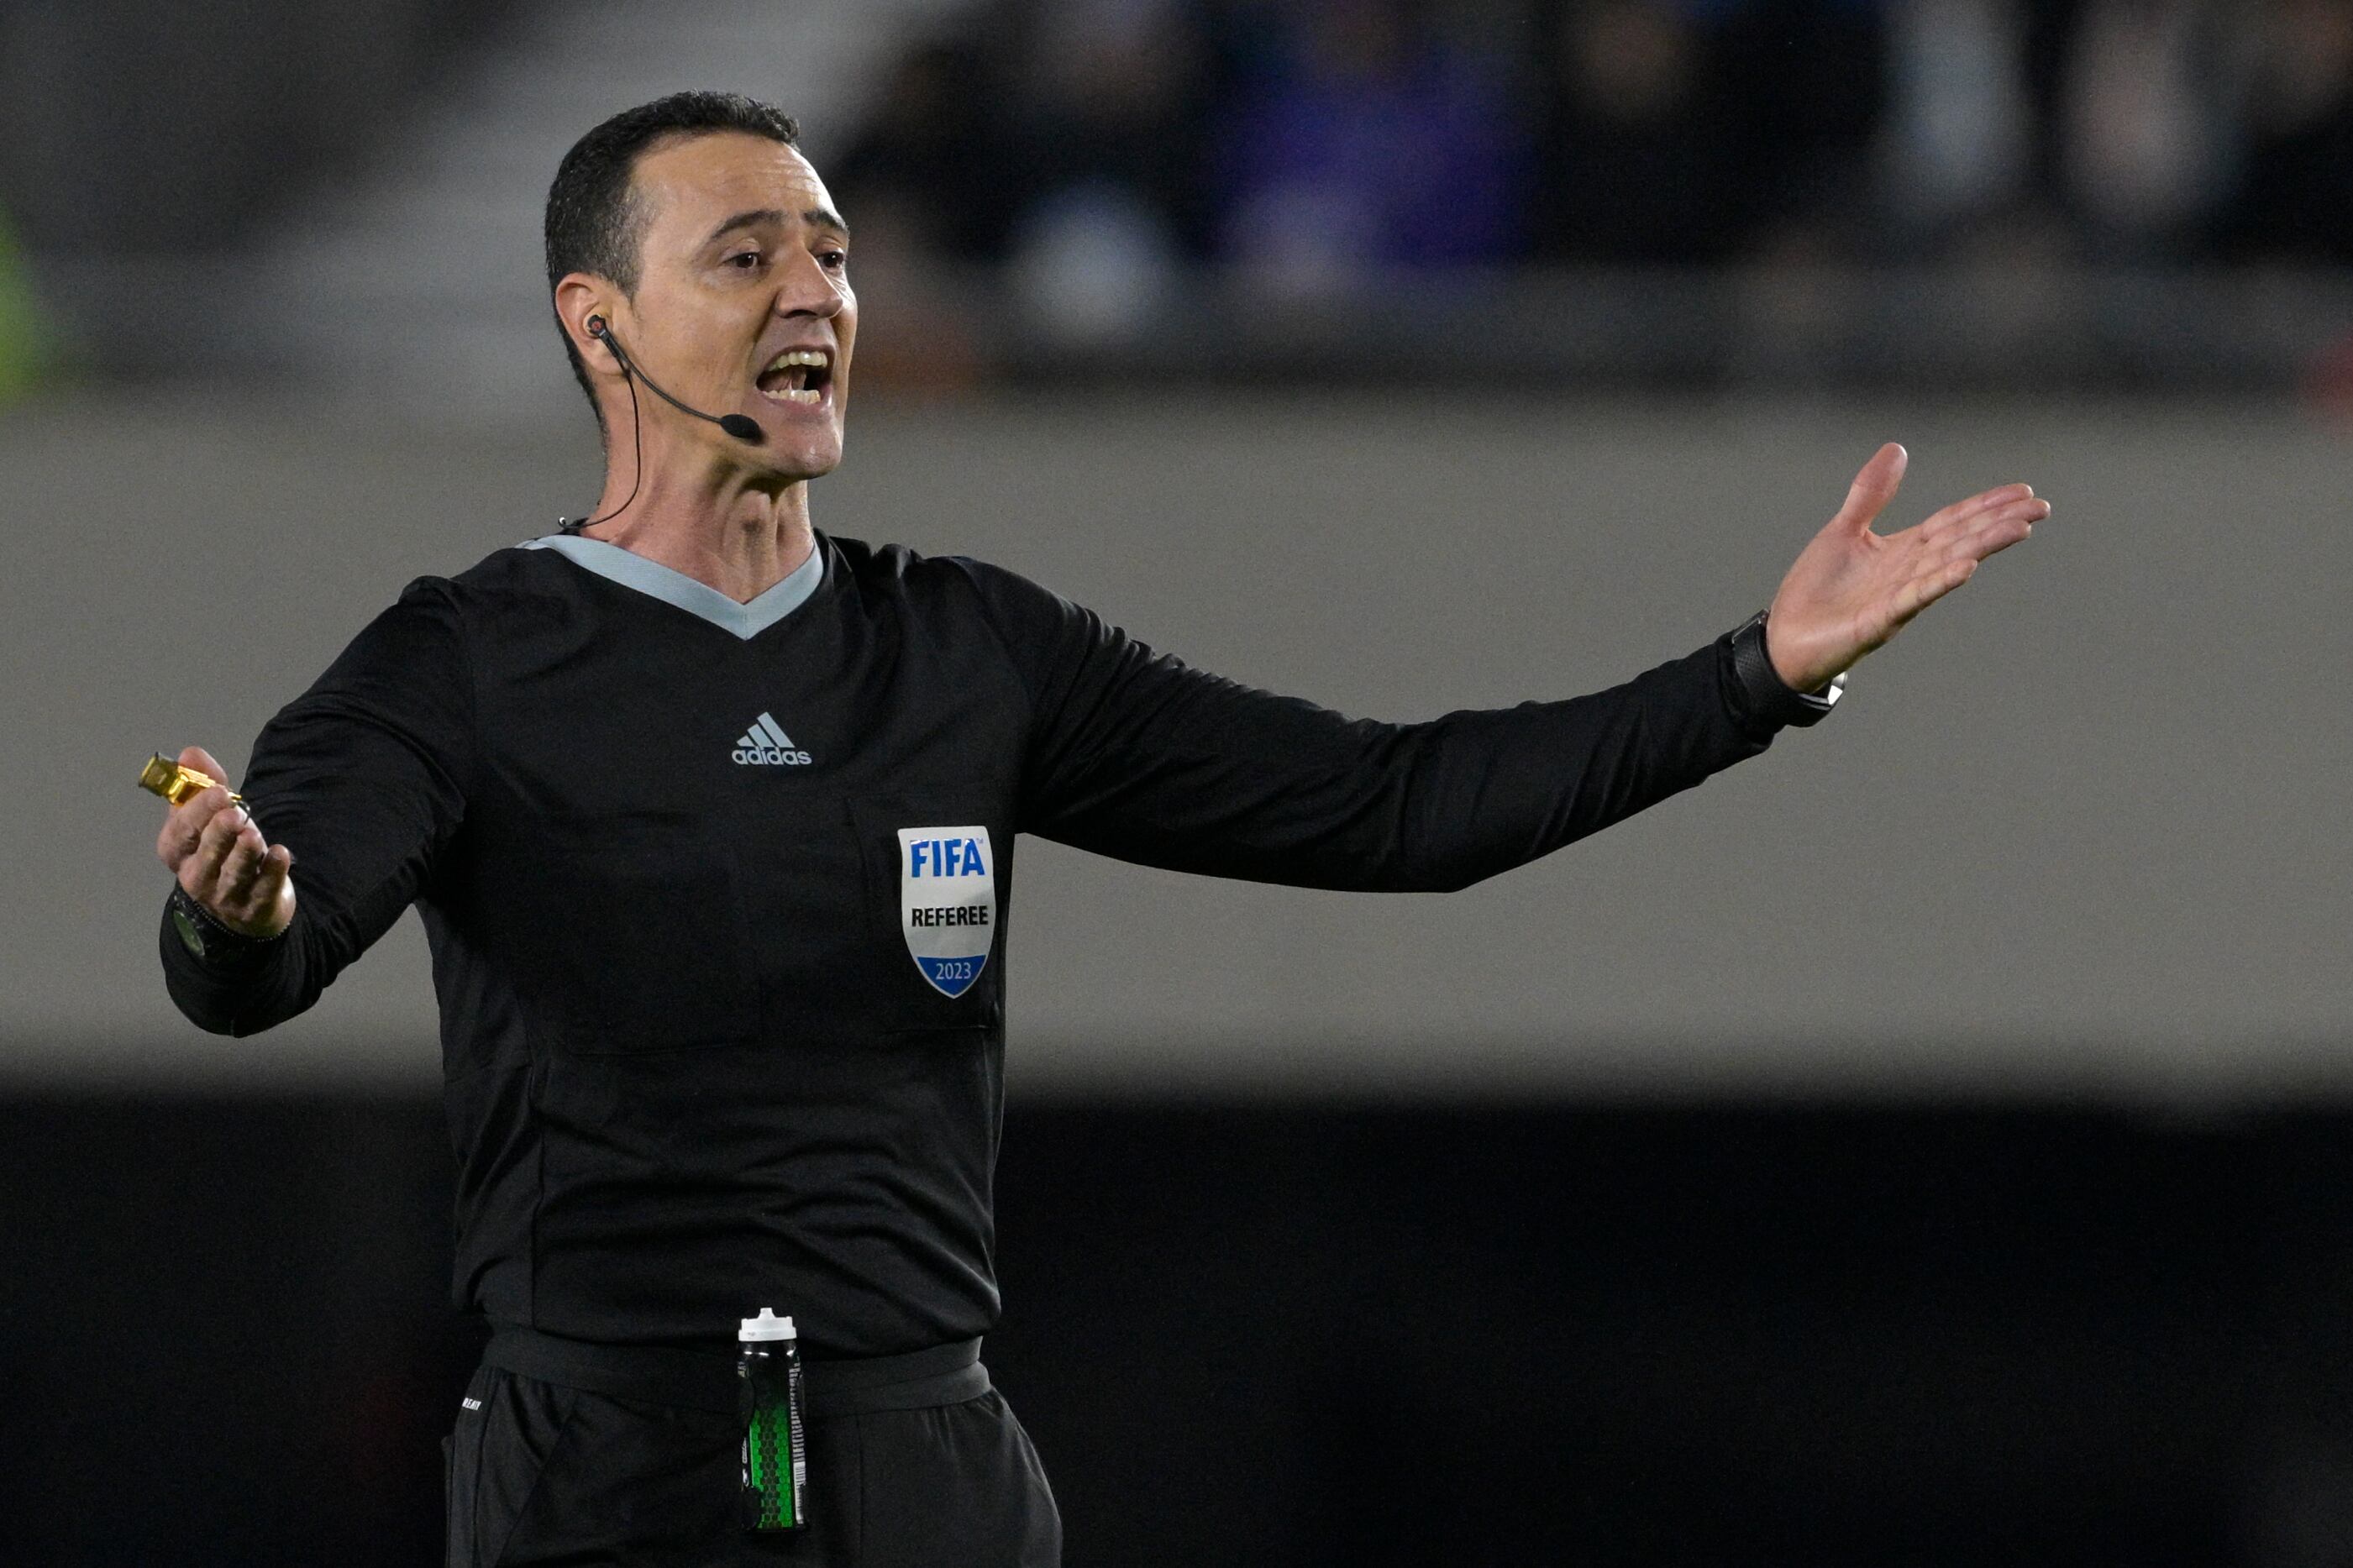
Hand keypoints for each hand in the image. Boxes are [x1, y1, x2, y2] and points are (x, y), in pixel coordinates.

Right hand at [154, 746, 296, 938]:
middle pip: (206, 855)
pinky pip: (263, 890)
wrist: (244, 899)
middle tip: (235, 813)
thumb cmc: (222, 849)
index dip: (198, 812)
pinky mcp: (255, 907)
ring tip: (253, 834)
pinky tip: (280, 854)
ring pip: (233, 874)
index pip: (181, 833)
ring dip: (243, 853)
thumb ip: (202, 783)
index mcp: (178, 852)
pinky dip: (272, 873)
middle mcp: (196, 877)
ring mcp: (225, 896)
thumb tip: (189, 754)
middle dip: (219, 832)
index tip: (219, 791)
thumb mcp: (209, 815)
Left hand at [1763, 444, 2048, 693]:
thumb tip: (1898, 448)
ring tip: (2018, 529)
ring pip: (1946, 567)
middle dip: (1999, 524)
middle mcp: (1908, 573)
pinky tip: (1965, 567)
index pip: (1952, 522)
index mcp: (1902, 551)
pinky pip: (1913, 599)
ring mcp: (1897, 598)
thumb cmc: (1815, 590)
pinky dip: (1939, 582)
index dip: (1986, 506)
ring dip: (1982, 547)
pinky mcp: (1878, 622)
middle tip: (2041, 508)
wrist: (1784, 638)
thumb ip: (1870, 494)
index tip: (2023, 491)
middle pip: (1960, 541)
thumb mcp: (1843, 531)